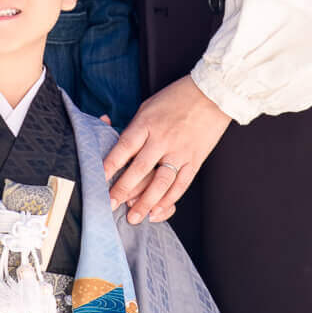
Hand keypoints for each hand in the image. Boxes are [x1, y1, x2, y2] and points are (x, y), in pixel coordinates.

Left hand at [103, 75, 229, 222]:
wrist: (212, 95)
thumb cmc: (175, 99)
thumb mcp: (147, 106)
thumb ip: (130, 125)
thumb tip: (104, 125)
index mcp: (146, 123)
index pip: (124, 148)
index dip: (110, 165)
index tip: (98, 181)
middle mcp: (162, 139)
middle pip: (139, 169)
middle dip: (123, 190)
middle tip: (110, 205)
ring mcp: (179, 151)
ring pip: (160, 182)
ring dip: (145, 202)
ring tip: (133, 217)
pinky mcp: (194, 160)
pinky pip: (181, 185)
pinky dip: (168, 200)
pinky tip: (157, 212)